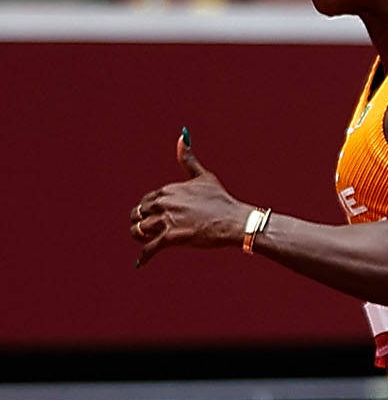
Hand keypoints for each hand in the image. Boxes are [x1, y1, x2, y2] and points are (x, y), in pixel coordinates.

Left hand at [131, 132, 249, 264]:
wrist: (236, 221)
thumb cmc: (222, 200)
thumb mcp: (204, 177)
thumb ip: (188, 159)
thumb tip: (181, 135)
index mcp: (168, 190)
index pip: (147, 200)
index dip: (149, 209)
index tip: (153, 216)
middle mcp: (164, 204)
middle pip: (139, 214)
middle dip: (142, 222)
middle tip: (149, 230)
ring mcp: (167, 221)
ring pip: (140, 231)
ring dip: (140, 238)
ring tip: (145, 242)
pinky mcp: (172, 238)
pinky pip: (150, 249)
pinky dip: (143, 257)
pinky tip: (139, 264)